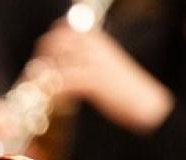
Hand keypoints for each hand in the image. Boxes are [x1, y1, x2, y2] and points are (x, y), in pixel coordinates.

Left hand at [33, 24, 173, 135]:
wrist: (146, 102)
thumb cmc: (124, 89)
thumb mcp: (104, 67)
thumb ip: (84, 62)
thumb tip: (63, 66)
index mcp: (97, 41)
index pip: (64, 29)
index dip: (49, 42)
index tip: (44, 57)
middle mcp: (95, 47)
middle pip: (56, 41)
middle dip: (42, 57)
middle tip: (38, 74)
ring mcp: (94, 62)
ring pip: (56, 60)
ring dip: (44, 75)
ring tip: (42, 89)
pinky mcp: (94, 81)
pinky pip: (64, 81)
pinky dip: (54, 91)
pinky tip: (55, 99)